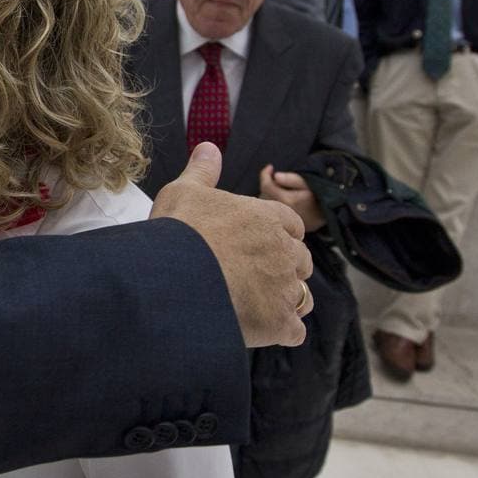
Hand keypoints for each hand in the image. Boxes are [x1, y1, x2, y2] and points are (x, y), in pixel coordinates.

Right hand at [150, 142, 312, 347]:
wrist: (175, 279)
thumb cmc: (179, 232)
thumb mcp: (185, 191)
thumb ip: (202, 170)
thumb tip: (209, 146)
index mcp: (268, 218)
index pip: (292, 225)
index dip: (279, 234)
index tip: (262, 241)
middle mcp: (285, 252)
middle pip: (300, 261)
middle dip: (285, 268)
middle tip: (255, 275)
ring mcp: (285, 289)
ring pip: (303, 296)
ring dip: (287, 300)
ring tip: (261, 305)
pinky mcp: (279, 323)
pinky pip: (295, 331)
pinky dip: (282, 331)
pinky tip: (263, 330)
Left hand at [259, 164, 325, 232]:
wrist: (322, 217)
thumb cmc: (316, 198)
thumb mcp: (309, 185)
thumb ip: (293, 179)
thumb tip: (276, 176)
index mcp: (286, 200)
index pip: (266, 185)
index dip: (265, 174)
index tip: (270, 167)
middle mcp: (280, 210)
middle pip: (263, 193)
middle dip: (268, 183)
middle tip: (277, 177)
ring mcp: (278, 217)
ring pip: (264, 200)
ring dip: (268, 192)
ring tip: (281, 188)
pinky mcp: (279, 221)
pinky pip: (268, 208)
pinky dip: (270, 200)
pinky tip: (280, 198)